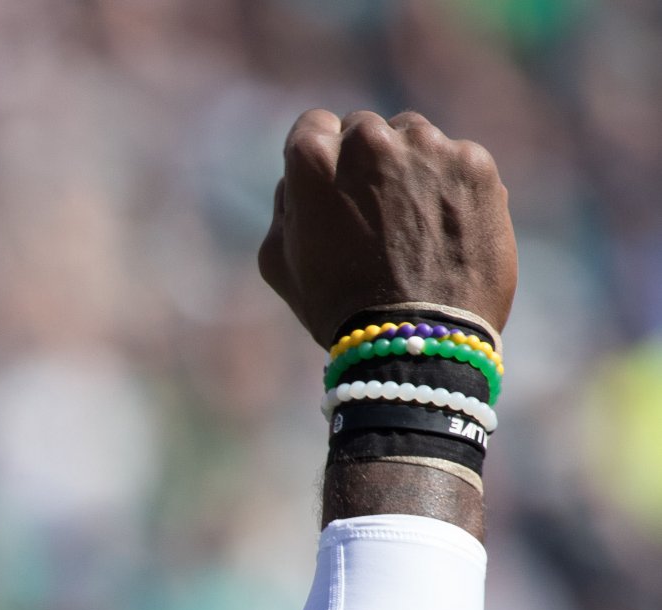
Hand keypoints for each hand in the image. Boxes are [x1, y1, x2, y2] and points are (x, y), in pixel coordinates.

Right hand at [258, 109, 514, 344]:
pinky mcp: (474, 162)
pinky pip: (457, 160)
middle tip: (375, 211)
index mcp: (313, 159)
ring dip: (411, 167)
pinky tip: (445, 229)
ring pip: (415, 138)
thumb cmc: (338, 307)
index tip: (333, 187)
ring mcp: (427, 147)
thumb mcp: (279, 260)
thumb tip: (301, 180)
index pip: (314, 126)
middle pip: (366, 129)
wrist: (416, 339)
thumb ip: (287, 204)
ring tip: (413, 223)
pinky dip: (451, 187)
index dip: (322, 159)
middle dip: (368, 161)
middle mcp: (369, 140)